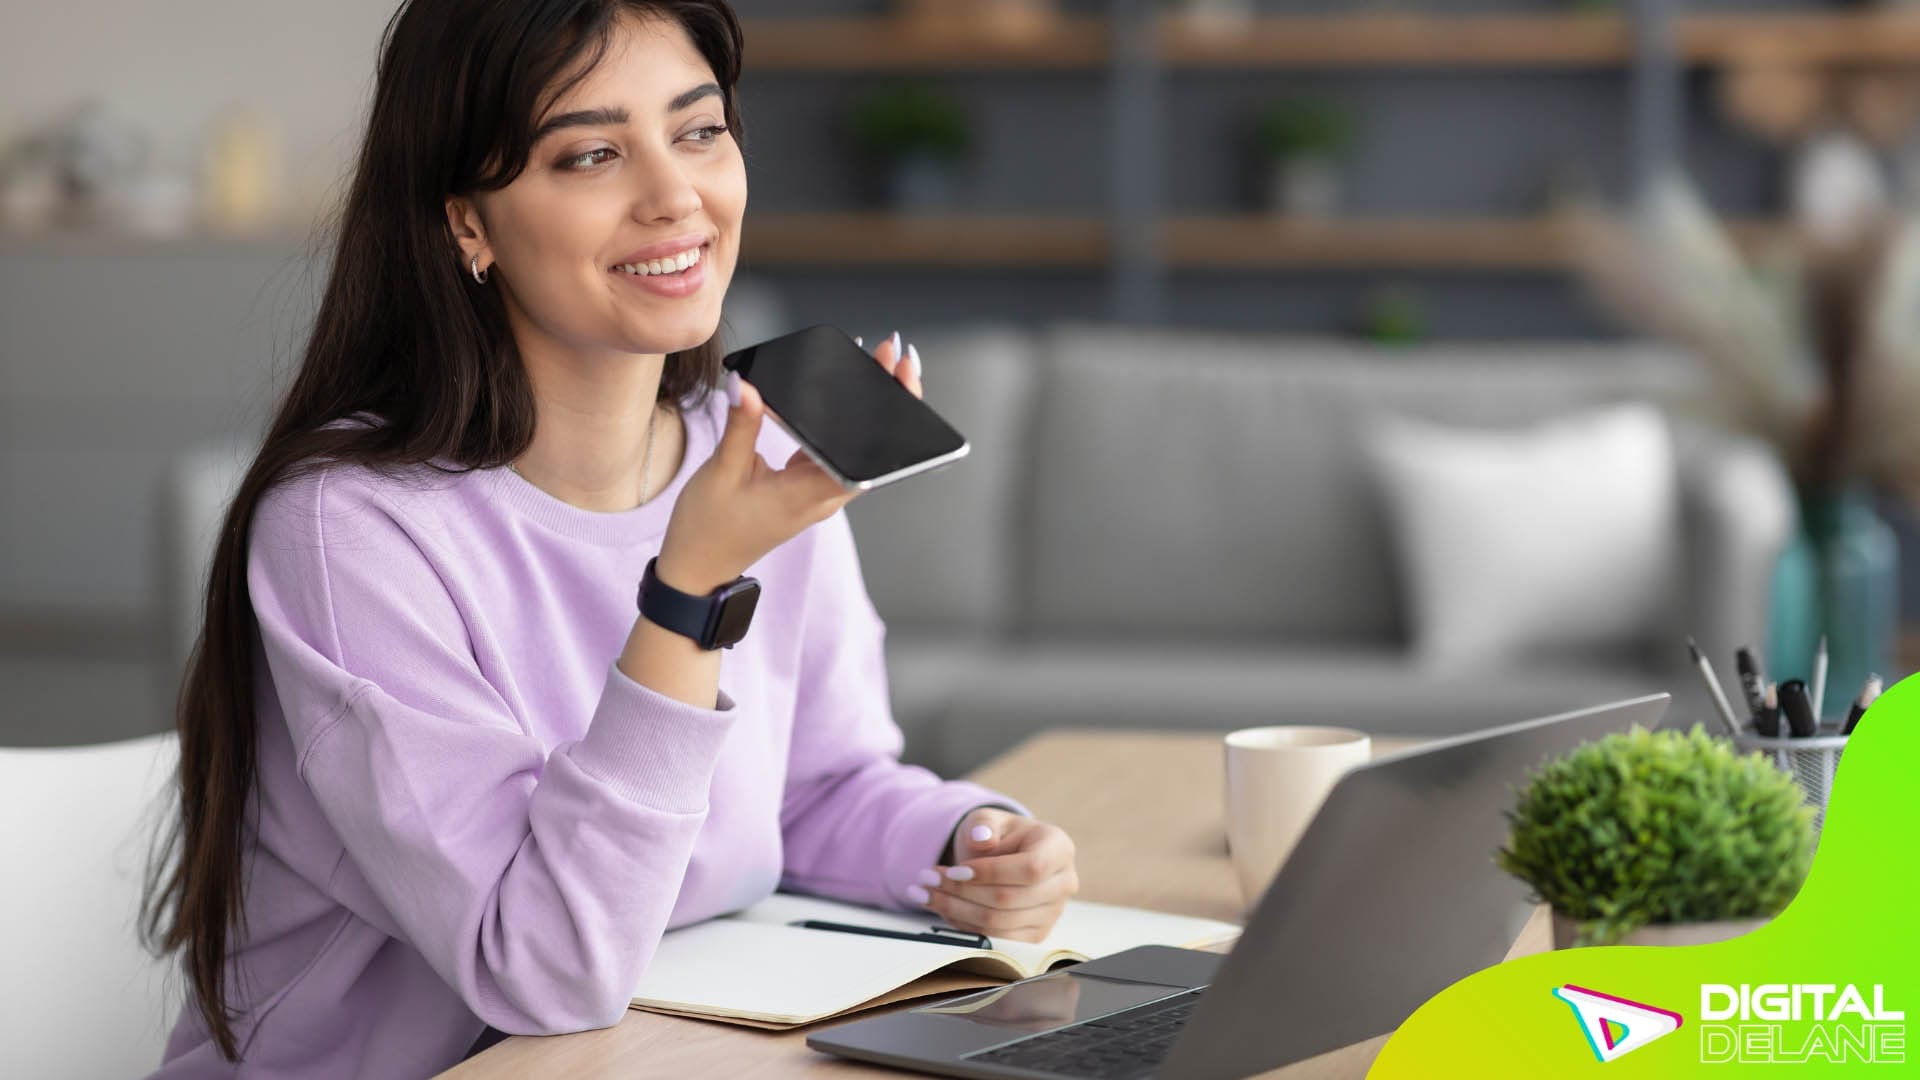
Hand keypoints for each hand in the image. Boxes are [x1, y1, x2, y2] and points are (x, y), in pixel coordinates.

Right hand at [657, 330, 922, 591]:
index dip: (889, 414)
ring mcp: (816, 493)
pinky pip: (832, 450)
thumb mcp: (722, 472)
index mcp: (809, 495)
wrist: (698, 568)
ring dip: (865, 407)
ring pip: (854, 447)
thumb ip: (741, 426)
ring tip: (875, 362)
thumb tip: (745, 384)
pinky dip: (840, 421)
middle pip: (870, 446)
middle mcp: (823, 496)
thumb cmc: (708, 529)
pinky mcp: (805, 488)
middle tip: (891, 353)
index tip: (897, 377)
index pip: (866, 453)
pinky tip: (838, 392)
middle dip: (885, 398)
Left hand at [911, 807, 1078, 943]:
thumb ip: (984, 824)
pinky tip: (942, 908)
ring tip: (925, 892)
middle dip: (962, 892)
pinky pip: (995, 940)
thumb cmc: (998, 835)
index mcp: (1059, 848)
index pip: (1030, 868)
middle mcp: (1064, 884)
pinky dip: (963, 925)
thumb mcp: (988, 819)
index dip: (990, 873)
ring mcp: (1052, 914)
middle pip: (1010, 900)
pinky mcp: (1035, 936)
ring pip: (998, 923)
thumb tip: (981, 839)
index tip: (954, 870)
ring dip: (955, 910)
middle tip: (926, 879)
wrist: (1005, 856)